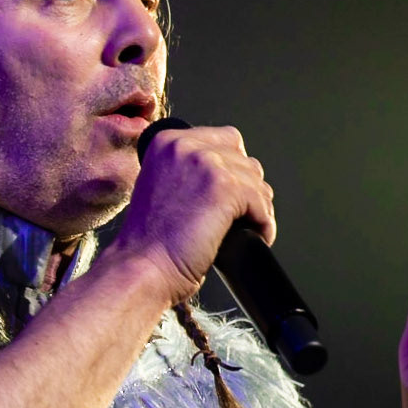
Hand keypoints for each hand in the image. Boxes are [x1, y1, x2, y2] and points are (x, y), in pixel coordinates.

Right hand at [104, 124, 275, 304]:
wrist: (144, 268)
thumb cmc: (150, 244)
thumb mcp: (161, 189)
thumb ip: (188, 172)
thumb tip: (229, 175)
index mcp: (166, 141)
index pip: (224, 139)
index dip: (234, 169)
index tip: (233, 196)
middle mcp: (184, 145)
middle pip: (243, 158)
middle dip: (248, 188)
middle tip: (243, 216)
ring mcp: (205, 163)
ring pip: (256, 179)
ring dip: (258, 207)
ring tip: (249, 229)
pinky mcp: (224, 188)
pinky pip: (261, 201)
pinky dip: (264, 223)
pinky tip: (255, 236)